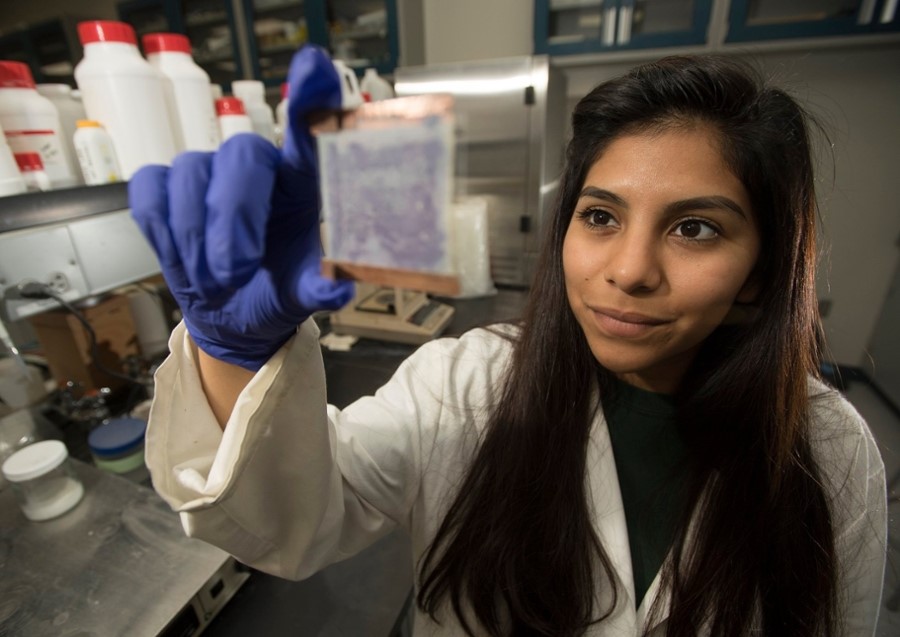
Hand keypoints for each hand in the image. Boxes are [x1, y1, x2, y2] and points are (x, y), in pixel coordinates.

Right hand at [130, 45, 353, 370]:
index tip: (315, 69)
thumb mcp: (302, 296)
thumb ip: (319, 289)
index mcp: (303, 184)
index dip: (312, 96)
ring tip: (217, 282)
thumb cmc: (276, 293)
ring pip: (191, 173)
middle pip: (242, 153)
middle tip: (235, 271)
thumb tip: (337, 291)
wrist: (234, 319)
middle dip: (233, 214)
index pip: (309, 130)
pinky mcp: (166, 190)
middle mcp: (258, 168)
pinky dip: (164, 232)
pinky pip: (150, 191)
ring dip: (197, 238)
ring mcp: (208, 174)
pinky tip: (184, 261)